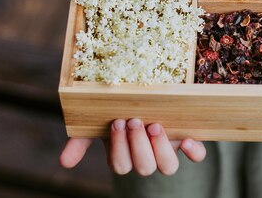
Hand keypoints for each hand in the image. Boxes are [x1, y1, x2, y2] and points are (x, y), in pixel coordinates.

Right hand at [60, 118, 206, 175]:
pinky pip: (198, 155)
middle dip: (138, 145)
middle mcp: (148, 156)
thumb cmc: (120, 109)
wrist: (149, 94)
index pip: (121, 165)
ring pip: (168, 167)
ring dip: (160, 148)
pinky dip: (194, 151)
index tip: (118, 122)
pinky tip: (186, 139)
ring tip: (154, 124)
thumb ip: (82, 140)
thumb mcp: (99, 122)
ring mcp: (169, 149)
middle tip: (135, 120)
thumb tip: (64, 162)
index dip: (120, 149)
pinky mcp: (187, 139)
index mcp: (126, 155)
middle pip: (143, 168)